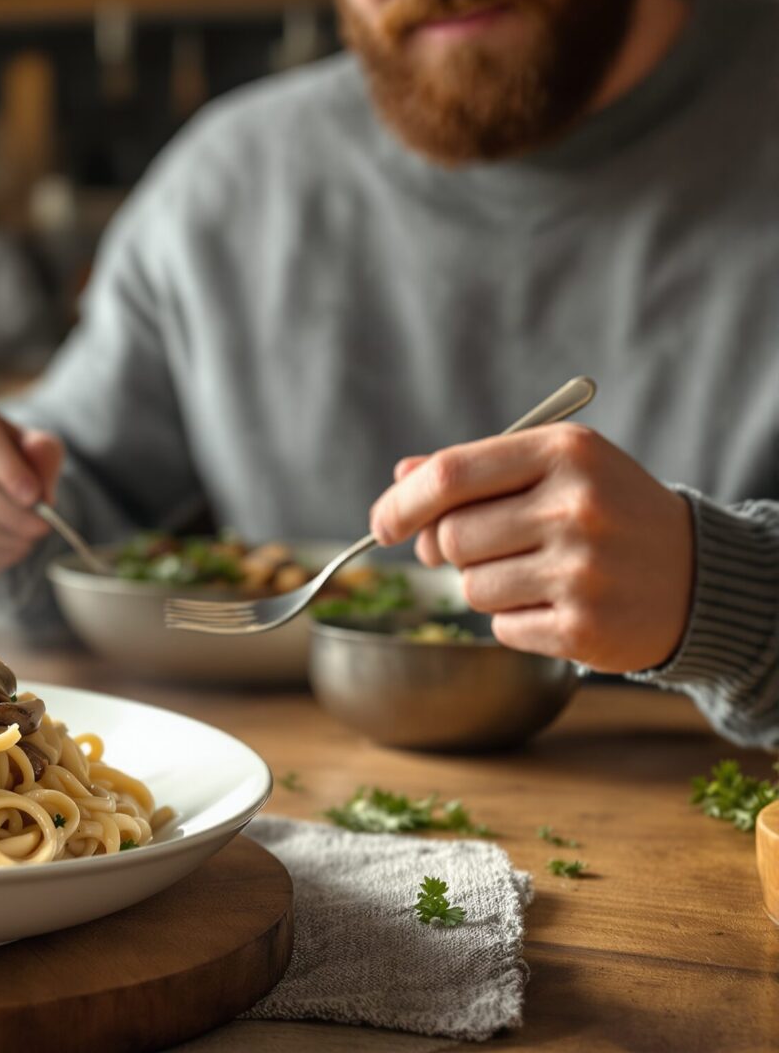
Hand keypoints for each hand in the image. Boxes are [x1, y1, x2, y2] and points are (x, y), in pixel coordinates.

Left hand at [369, 423, 693, 672]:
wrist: (699, 574)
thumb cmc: (609, 513)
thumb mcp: (557, 468)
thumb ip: (477, 469)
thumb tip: (403, 477)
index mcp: (565, 453)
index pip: (450, 476)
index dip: (401, 504)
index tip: (382, 525)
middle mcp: (577, 508)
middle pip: (451, 537)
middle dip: (447, 549)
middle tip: (473, 550)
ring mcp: (583, 571)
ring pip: (470, 587)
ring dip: (486, 586)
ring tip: (537, 573)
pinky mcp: (584, 628)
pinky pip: (502, 628)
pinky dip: (516, 621)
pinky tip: (558, 605)